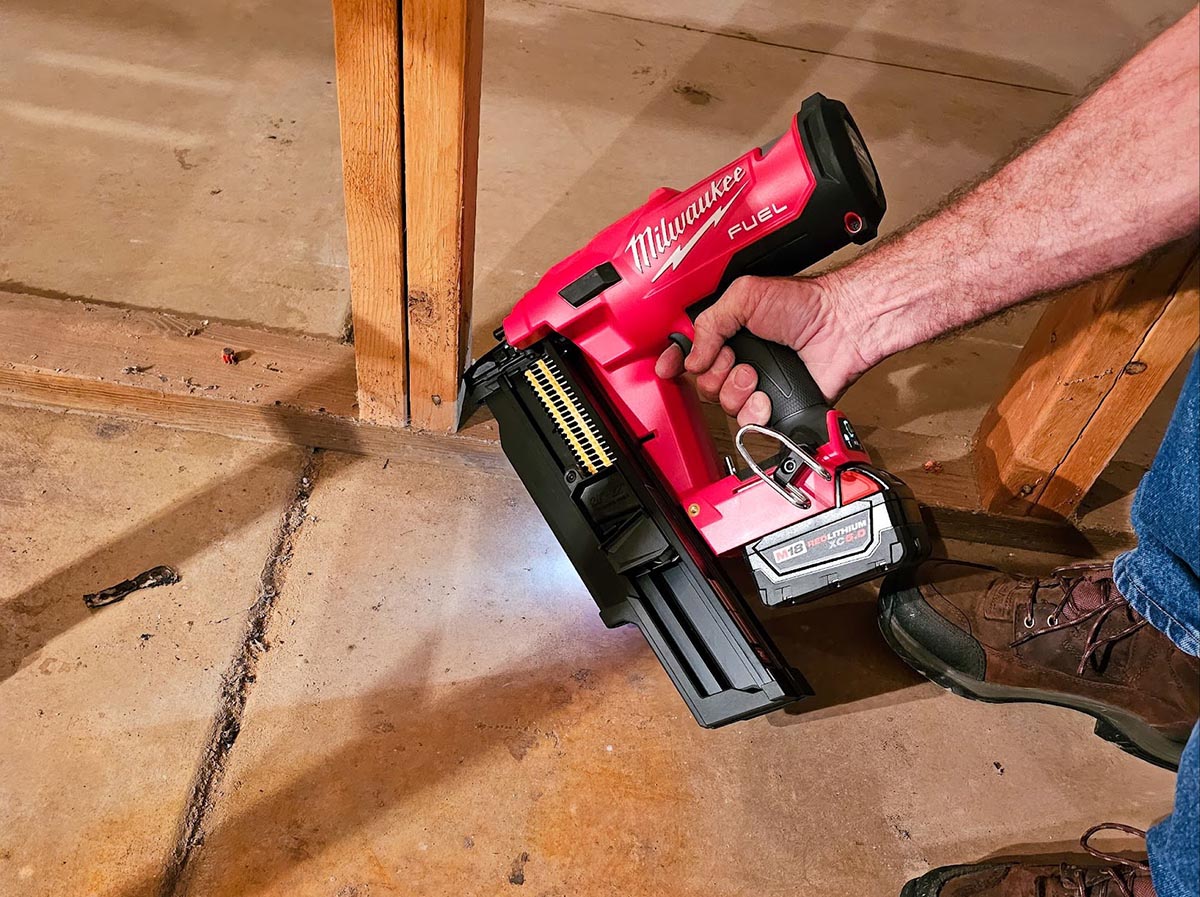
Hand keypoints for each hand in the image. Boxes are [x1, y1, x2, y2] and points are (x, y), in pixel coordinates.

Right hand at [654, 274, 870, 425]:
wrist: (841, 327)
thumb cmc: (805, 304)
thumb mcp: (744, 296)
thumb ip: (710, 323)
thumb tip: (692, 357)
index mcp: (729, 332)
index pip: (691, 351)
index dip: (675, 361)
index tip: (667, 367)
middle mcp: (741, 359)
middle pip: (703, 383)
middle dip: (713, 374)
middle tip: (733, 359)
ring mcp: (758, 385)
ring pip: (723, 404)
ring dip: (734, 390)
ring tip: (754, 375)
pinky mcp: (776, 407)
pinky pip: (749, 422)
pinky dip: (754, 411)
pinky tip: (765, 396)